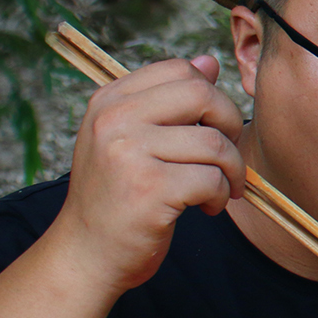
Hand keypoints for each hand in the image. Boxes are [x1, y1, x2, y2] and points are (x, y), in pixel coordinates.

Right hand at [51, 56, 246, 294]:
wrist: (86, 255)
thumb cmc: (117, 198)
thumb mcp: (130, 140)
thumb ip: (167, 102)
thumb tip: (209, 62)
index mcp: (109, 101)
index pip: (180, 70)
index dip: (211, 97)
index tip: (211, 128)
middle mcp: (114, 120)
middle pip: (203, 95)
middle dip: (230, 126)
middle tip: (225, 158)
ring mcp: (128, 153)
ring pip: (215, 143)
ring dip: (230, 172)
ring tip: (216, 191)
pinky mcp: (149, 188)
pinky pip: (212, 180)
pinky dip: (220, 197)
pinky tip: (205, 208)